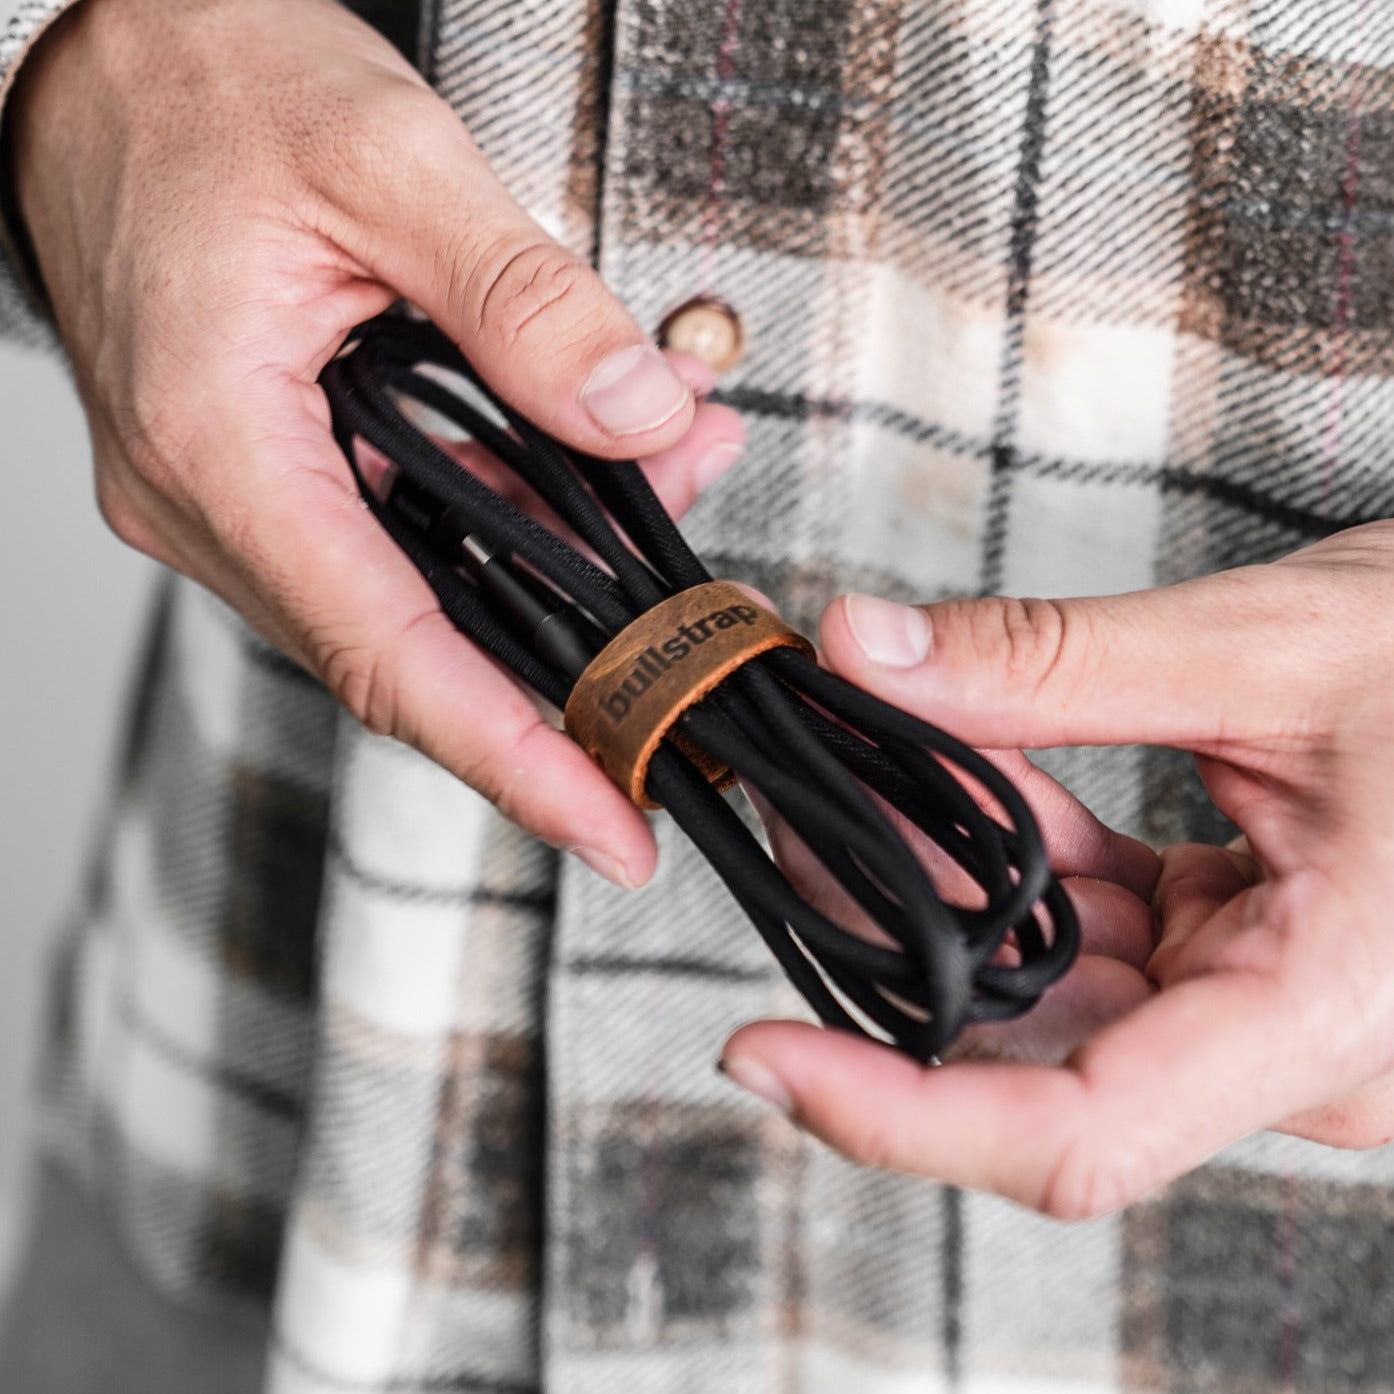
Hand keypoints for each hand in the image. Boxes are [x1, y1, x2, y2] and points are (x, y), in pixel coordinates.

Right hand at [10, 0, 743, 887]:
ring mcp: (232, 498)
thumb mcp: (385, 160)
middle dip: (572, 646)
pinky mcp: (265, 473)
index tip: (610, 826)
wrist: (99, 52)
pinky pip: (396, 537)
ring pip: (419, 591)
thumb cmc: (203, 81)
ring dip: (551, 564)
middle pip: (415, 643)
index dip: (512, 758)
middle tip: (694, 633)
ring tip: (670, 474)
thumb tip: (634, 412)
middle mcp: (210, 503)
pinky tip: (589, 452)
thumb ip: (521, 300)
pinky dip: (501, 516)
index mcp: (214, 446)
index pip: (386, 655)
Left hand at [723, 522, 1393, 1215]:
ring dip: (941, 891)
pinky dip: (1011, 859)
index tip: (761, 1056)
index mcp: (1327, 1014)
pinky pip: (1093, 929)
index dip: (895, 1114)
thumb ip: (1050, 662)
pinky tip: (951, 777)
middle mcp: (1288, 1044)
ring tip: (853, 783)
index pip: (1077, 1132)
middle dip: (890, 947)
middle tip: (794, 827)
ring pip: (1049, 986)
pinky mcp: (1241, 952)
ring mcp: (1261, 1004)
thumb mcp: (1268, 646)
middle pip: (1031, 1055)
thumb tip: (864, 650)